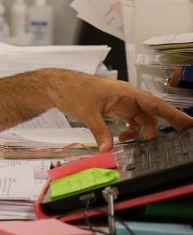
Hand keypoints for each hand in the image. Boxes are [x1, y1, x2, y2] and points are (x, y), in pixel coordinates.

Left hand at [45, 69, 192, 150]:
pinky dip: (130, 131)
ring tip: (137, 145)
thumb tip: (107, 149)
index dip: (174, 114)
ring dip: (142, 133)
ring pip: (141, 119)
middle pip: (151, 114)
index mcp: (125, 92)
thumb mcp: (86, 112)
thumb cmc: (72, 90)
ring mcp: (121, 102)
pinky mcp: (114, 108)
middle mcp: (127, 97)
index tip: (189, 123)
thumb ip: (99, 131)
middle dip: (161, 128)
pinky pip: (130, 121)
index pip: (155, 104)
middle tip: (171, 142)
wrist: (55, 85)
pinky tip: (123, 139)